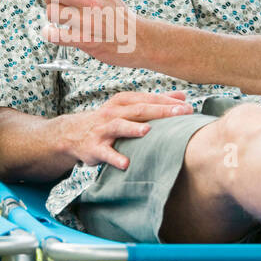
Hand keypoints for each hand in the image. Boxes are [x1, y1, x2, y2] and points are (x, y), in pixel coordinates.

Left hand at [41, 0, 142, 66]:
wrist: (140, 40)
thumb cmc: (119, 17)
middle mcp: (93, 3)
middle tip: (55, 1)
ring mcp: (89, 23)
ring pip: (51, 12)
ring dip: (51, 15)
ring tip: (60, 18)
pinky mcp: (86, 41)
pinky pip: (55, 36)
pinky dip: (49, 33)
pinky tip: (54, 32)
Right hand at [63, 90, 192, 168]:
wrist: (73, 134)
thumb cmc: (108, 120)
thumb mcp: (129, 107)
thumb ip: (155, 102)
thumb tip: (182, 96)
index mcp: (123, 101)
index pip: (148, 99)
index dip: (167, 102)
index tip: (187, 107)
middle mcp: (113, 112)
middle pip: (138, 110)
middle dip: (160, 111)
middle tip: (180, 114)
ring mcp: (103, 130)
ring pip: (119, 126)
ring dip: (132, 128)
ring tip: (148, 131)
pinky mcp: (94, 148)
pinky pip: (105, 153)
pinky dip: (115, 158)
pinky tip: (126, 164)